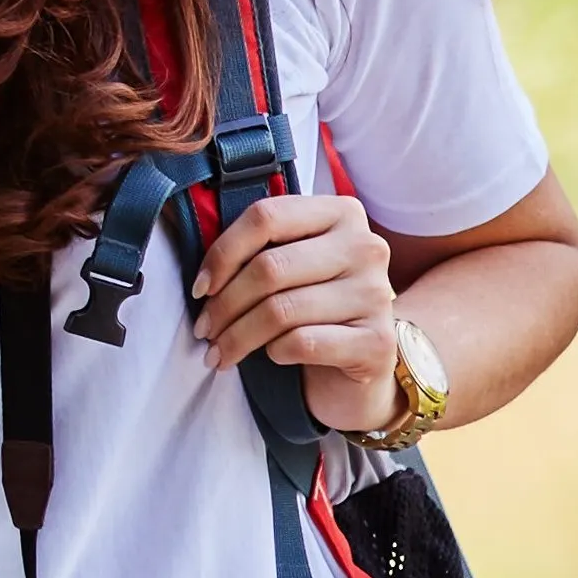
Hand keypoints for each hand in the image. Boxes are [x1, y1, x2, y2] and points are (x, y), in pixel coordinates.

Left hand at [193, 189, 398, 430]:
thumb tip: (203, 275)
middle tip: (204, 329)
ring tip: (220, 352)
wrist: (359, 364)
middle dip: (223, 304)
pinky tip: (271, 356)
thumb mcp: (289, 266)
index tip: (200, 288)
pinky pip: (302, 343)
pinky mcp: (377, 342)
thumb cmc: (314, 309)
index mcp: (341, 213)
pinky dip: (274, 353)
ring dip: (237, 336)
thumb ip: (259, 249)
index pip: (266, 217)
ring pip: (281, 310)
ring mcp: (376, 294)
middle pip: (269, 267)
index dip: (222, 254)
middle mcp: (366, 247)